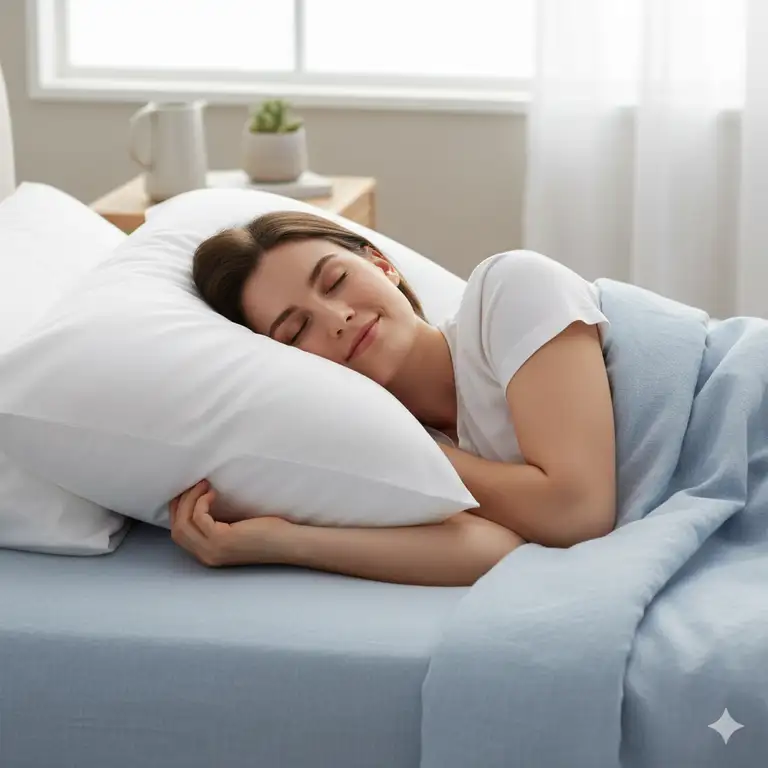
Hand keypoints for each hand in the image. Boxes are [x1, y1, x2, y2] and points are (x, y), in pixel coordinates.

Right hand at [169, 480, 293, 567]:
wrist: (288, 543)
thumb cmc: (268, 532)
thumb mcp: (235, 529)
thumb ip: (218, 523)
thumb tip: (203, 500)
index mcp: (208, 554)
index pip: (179, 535)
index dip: (178, 511)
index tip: (186, 492)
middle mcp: (206, 555)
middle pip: (177, 529)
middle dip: (181, 503)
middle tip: (194, 484)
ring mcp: (213, 549)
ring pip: (184, 523)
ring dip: (190, 499)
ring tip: (203, 485)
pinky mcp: (222, 540)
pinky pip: (199, 517)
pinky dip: (201, 502)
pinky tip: (213, 493)